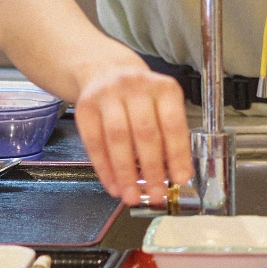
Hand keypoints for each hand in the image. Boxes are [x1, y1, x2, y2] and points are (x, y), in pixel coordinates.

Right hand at [72, 63, 193, 205]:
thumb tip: (177, 174)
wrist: (106, 71)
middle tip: (156, 194)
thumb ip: (170, 135)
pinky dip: (104, 169)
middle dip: (152, 169)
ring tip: (132, 196)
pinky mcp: (85, 106)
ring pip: (117, 139)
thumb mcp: (163, 105)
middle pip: (144, 133)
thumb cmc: (141, 97)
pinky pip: (94, 142)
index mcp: (163, 88)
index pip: (173, 124)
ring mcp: (107, 94)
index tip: (181, 179)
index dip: (178, 154)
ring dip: (126, 173)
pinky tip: (113, 185)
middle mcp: (135, 86)